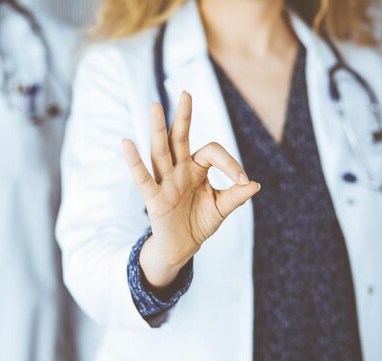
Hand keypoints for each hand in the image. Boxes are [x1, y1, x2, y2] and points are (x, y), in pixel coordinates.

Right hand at [122, 92, 259, 287]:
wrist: (183, 247)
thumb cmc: (200, 222)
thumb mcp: (221, 208)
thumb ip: (235, 196)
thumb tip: (254, 184)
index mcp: (196, 168)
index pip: (212, 152)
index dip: (230, 163)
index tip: (243, 181)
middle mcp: (179, 169)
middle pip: (179, 138)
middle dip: (183, 116)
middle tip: (186, 93)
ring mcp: (164, 181)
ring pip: (160, 151)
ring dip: (157, 129)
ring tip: (155, 106)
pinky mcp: (153, 198)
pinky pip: (142, 177)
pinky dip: (134, 161)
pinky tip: (127, 143)